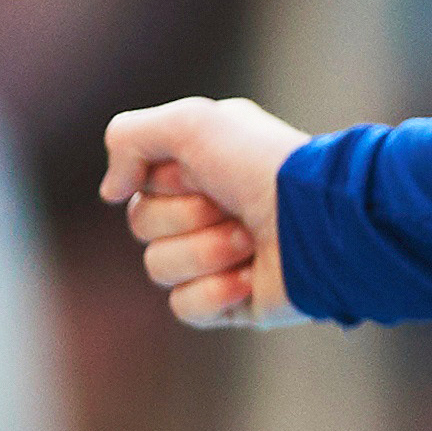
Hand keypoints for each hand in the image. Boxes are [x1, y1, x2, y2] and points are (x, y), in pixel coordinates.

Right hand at [97, 95, 312, 327]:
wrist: (321, 221)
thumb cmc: (263, 165)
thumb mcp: (190, 123)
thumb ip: (128, 139)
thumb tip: (110, 192)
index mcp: (198, 166)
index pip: (138, 185)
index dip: (165, 181)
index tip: (203, 171)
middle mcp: (205, 209)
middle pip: (140, 226)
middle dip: (186, 216)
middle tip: (233, 207)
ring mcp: (217, 259)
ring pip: (159, 268)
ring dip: (206, 252)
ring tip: (250, 240)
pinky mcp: (231, 302)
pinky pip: (184, 307)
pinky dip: (216, 293)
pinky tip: (250, 278)